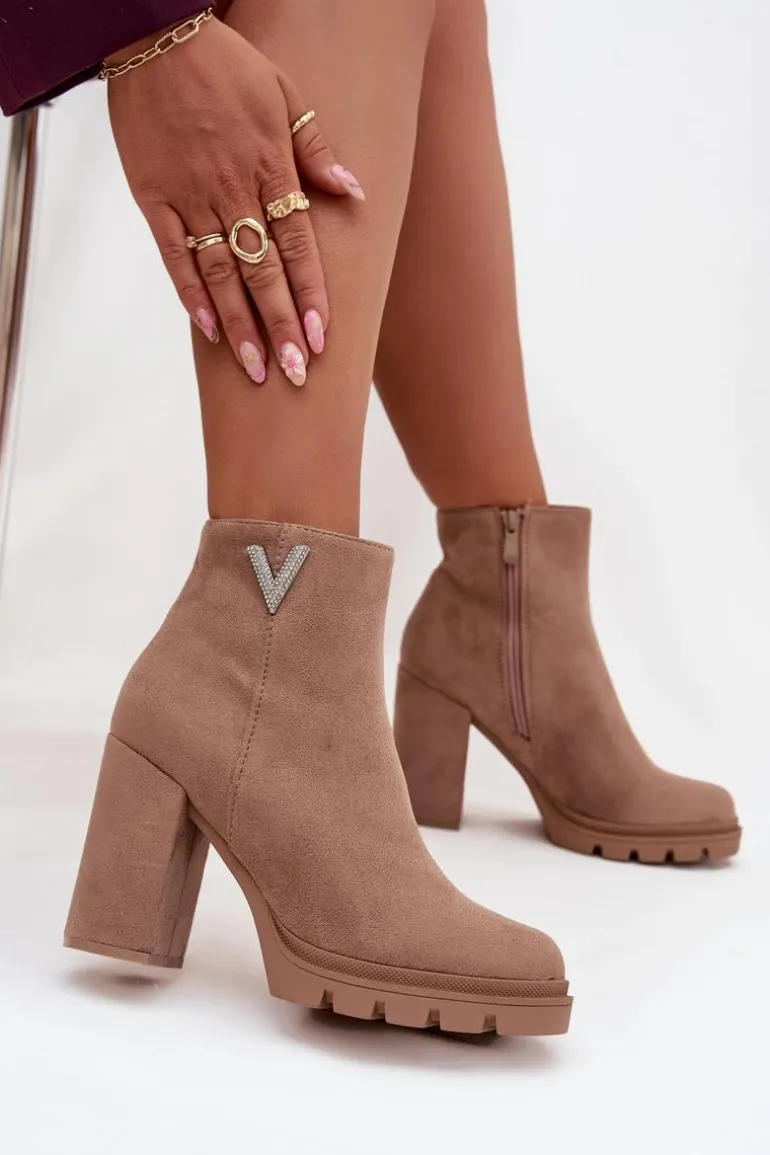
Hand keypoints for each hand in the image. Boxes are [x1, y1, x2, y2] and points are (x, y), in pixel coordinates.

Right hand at [107, 16, 364, 385]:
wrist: (154, 34)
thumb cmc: (225, 64)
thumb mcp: (284, 92)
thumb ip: (316, 147)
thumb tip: (353, 193)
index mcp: (270, 166)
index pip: (297, 244)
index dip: (310, 294)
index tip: (321, 338)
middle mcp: (233, 188)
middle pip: (263, 270)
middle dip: (281, 326)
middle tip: (295, 374)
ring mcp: (191, 196)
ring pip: (220, 273)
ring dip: (240, 325)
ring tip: (257, 370)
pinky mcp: (153, 198)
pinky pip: (173, 254)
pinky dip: (190, 293)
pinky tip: (208, 331)